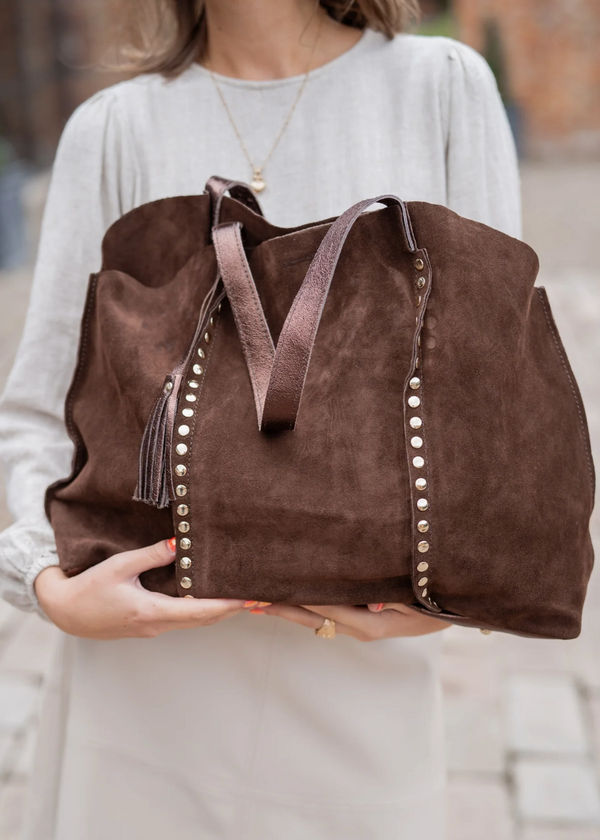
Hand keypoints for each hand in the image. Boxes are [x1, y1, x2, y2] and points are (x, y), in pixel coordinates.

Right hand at [34, 538, 254, 639]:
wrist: (63, 612)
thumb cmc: (88, 588)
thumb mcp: (119, 566)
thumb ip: (152, 555)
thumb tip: (182, 543)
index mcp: (152, 612)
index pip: (201, 611)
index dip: (229, 606)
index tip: (251, 598)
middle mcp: (157, 625)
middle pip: (204, 620)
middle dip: (232, 609)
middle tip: (258, 596)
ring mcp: (153, 628)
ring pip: (195, 622)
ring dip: (218, 611)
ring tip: (242, 596)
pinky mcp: (148, 626)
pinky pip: (183, 620)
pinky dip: (202, 611)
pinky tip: (209, 598)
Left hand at [257, 602, 450, 640]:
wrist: (449, 612)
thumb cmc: (435, 600)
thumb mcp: (417, 599)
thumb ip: (392, 598)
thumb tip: (370, 601)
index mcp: (370, 623)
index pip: (324, 608)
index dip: (296, 600)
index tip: (270, 593)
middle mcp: (360, 628)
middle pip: (311, 619)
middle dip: (280, 610)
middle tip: (250, 602)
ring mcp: (359, 627)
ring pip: (315, 620)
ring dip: (287, 611)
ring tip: (258, 603)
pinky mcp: (360, 622)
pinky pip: (326, 617)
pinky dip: (304, 609)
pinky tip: (288, 601)